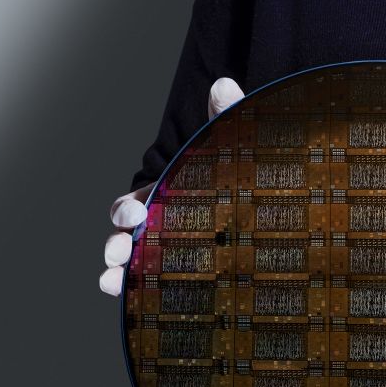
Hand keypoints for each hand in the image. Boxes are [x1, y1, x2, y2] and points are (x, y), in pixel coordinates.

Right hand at [98, 77, 244, 295]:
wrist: (271, 215)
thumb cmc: (242, 179)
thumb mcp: (235, 149)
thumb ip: (227, 119)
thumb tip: (224, 86)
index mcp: (162, 198)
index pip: (132, 204)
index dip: (128, 209)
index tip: (136, 213)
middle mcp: (157, 228)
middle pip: (123, 238)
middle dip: (116, 243)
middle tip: (121, 251)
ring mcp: (168, 255)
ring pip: (131, 266)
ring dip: (117, 272)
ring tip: (113, 282)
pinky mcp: (182, 280)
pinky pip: (151, 289)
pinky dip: (135, 295)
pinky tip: (129, 300)